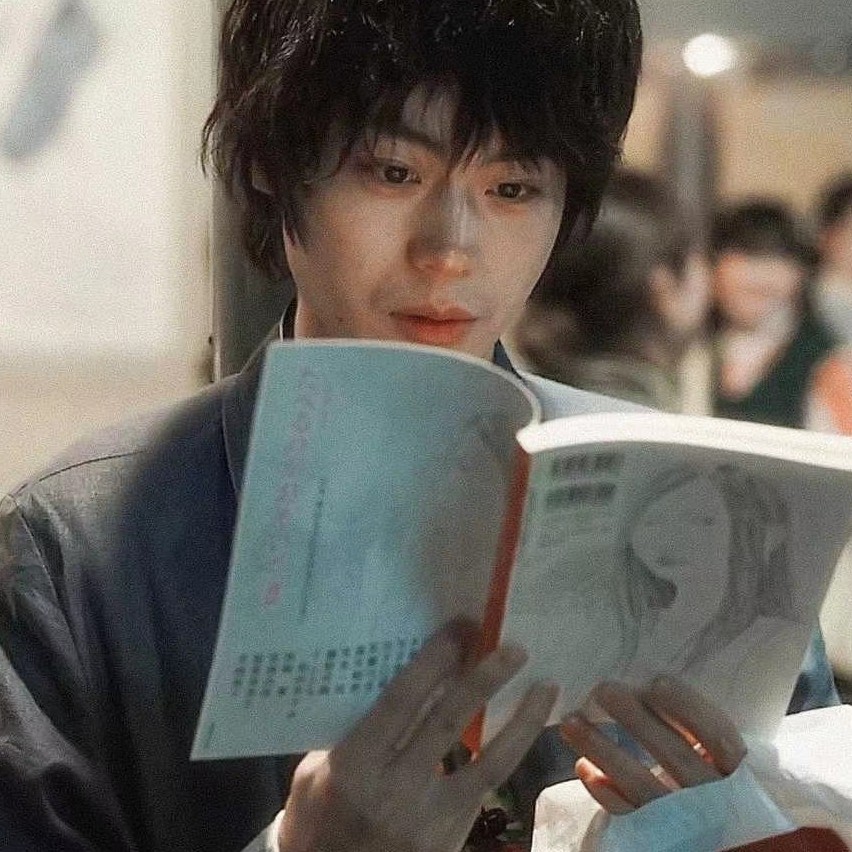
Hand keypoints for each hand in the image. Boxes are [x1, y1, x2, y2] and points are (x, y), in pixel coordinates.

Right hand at [277, 620, 557, 851]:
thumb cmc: (316, 819)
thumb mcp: (316, 771)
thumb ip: (354, 728)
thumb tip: (395, 678)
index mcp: (354, 765)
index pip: (401, 701)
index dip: (433, 661)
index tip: (459, 629)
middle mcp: (393, 788)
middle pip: (447, 722)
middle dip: (483, 680)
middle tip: (513, 648)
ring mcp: (427, 818)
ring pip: (487, 763)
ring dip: (521, 721)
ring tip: (546, 687)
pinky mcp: (450, 836)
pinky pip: (487, 788)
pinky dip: (511, 753)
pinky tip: (528, 728)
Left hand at [561, 677, 746, 813]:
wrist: (724, 831)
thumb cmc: (720, 778)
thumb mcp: (723, 753)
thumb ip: (701, 726)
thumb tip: (654, 683)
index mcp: (736, 767)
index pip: (716, 734)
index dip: (687, 708)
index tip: (656, 682)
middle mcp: (714, 794)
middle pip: (674, 755)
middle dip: (636, 720)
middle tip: (602, 690)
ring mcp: (685, 818)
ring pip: (642, 784)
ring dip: (603, 750)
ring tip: (571, 722)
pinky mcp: (660, 836)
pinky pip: (629, 815)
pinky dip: (604, 791)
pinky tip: (582, 766)